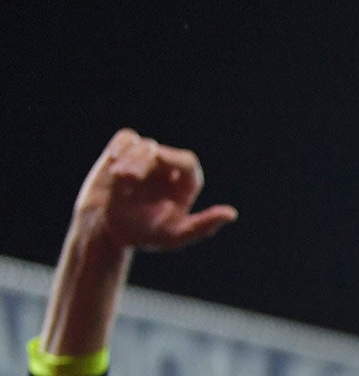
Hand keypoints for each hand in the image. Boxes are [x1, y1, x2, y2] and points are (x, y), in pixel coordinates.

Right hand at [72, 130, 237, 253]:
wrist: (109, 230)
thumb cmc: (145, 235)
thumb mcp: (174, 237)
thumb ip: (202, 226)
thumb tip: (232, 214)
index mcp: (185, 184)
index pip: (187, 161)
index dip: (174, 158)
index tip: (157, 159)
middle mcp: (168, 169)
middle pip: (161, 152)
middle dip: (143, 162)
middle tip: (127, 178)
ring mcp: (146, 159)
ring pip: (142, 144)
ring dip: (129, 159)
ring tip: (119, 177)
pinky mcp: (123, 153)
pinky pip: (126, 138)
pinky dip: (120, 146)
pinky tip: (113, 159)